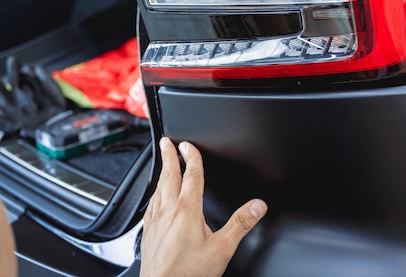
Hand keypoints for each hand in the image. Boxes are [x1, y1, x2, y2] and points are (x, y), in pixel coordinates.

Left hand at [140, 137, 266, 276]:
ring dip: (161, 173)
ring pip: (157, 189)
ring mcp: (155, 223)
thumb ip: (240, 224)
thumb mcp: (222, 248)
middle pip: (169, 176)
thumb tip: (257, 206)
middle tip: (167, 142)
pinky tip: (156, 197)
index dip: (192, 158)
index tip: (189, 145)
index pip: (191, 176)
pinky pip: (150, 205)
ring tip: (163, 163)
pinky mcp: (148, 234)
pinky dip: (155, 193)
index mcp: (187, 211)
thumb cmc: (189, 274)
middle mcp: (168, 212)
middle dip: (169, 157)